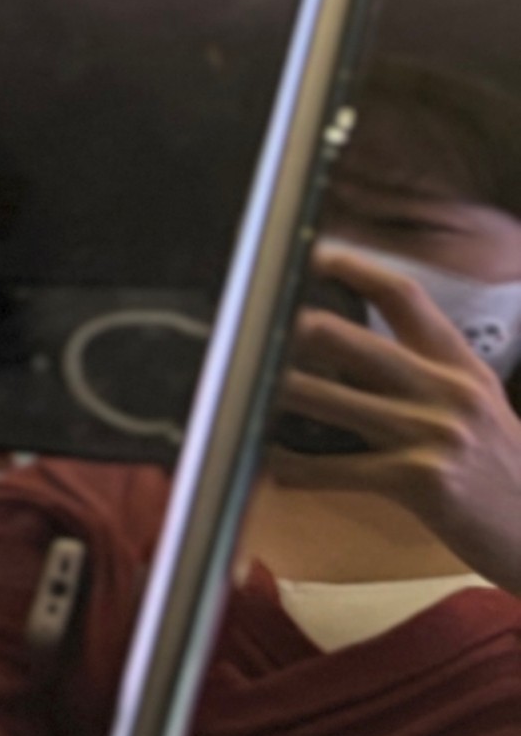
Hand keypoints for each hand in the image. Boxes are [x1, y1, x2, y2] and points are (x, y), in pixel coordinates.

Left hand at [270, 242, 520, 593]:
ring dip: (271, 396)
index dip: (349, 266)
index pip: (402, 295)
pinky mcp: (421, 482)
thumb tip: (348, 351)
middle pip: (343, 336)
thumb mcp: (480, 407)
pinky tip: (272, 464)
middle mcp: (447, 390)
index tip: (306, 254)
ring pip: (324, 398)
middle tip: (245, 328)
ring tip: (240, 393)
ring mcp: (432, 434)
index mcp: (459, 366)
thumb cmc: (503, 473)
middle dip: (287, 329)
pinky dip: (293, 467)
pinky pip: (334, 468)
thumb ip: (427, 375)